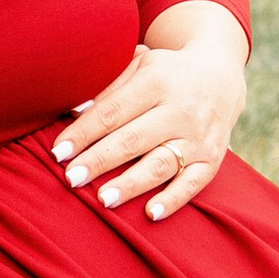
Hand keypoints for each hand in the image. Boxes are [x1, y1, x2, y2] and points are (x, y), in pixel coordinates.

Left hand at [53, 5, 248, 221]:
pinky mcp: (213, 158)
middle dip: (100, 161)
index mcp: (156, 81)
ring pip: (160, 164)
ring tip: (102, 200)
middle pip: (133, 139)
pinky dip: (173, 200)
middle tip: (71, 179)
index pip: (112, 111)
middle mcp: (180, 109)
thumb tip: (72, 111)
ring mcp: (198, 136)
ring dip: (130, 184)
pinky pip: (194, 183)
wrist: (220, 76)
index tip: (58, 152)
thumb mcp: (138, 64)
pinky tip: (150, 214)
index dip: (84, 133)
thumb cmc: (164, 73)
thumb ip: (107, 87)